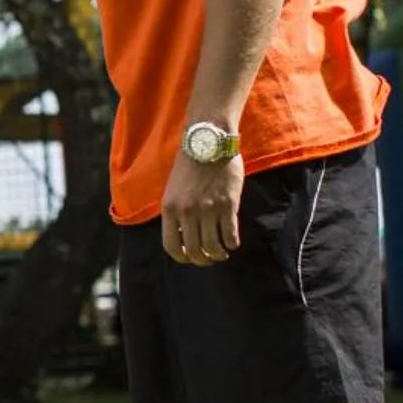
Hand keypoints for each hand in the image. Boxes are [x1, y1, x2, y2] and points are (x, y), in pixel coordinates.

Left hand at [160, 149, 243, 265]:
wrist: (208, 143)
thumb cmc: (191, 166)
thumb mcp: (173, 190)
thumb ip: (176, 212)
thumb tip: (183, 237)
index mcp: (169, 209)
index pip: (171, 246)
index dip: (181, 258)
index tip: (190, 258)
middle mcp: (186, 212)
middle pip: (194, 251)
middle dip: (203, 260)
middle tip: (210, 258)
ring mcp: (207, 210)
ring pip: (213, 247)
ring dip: (219, 254)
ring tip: (222, 253)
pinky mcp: (227, 205)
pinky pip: (230, 235)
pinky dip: (232, 243)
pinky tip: (233, 242)